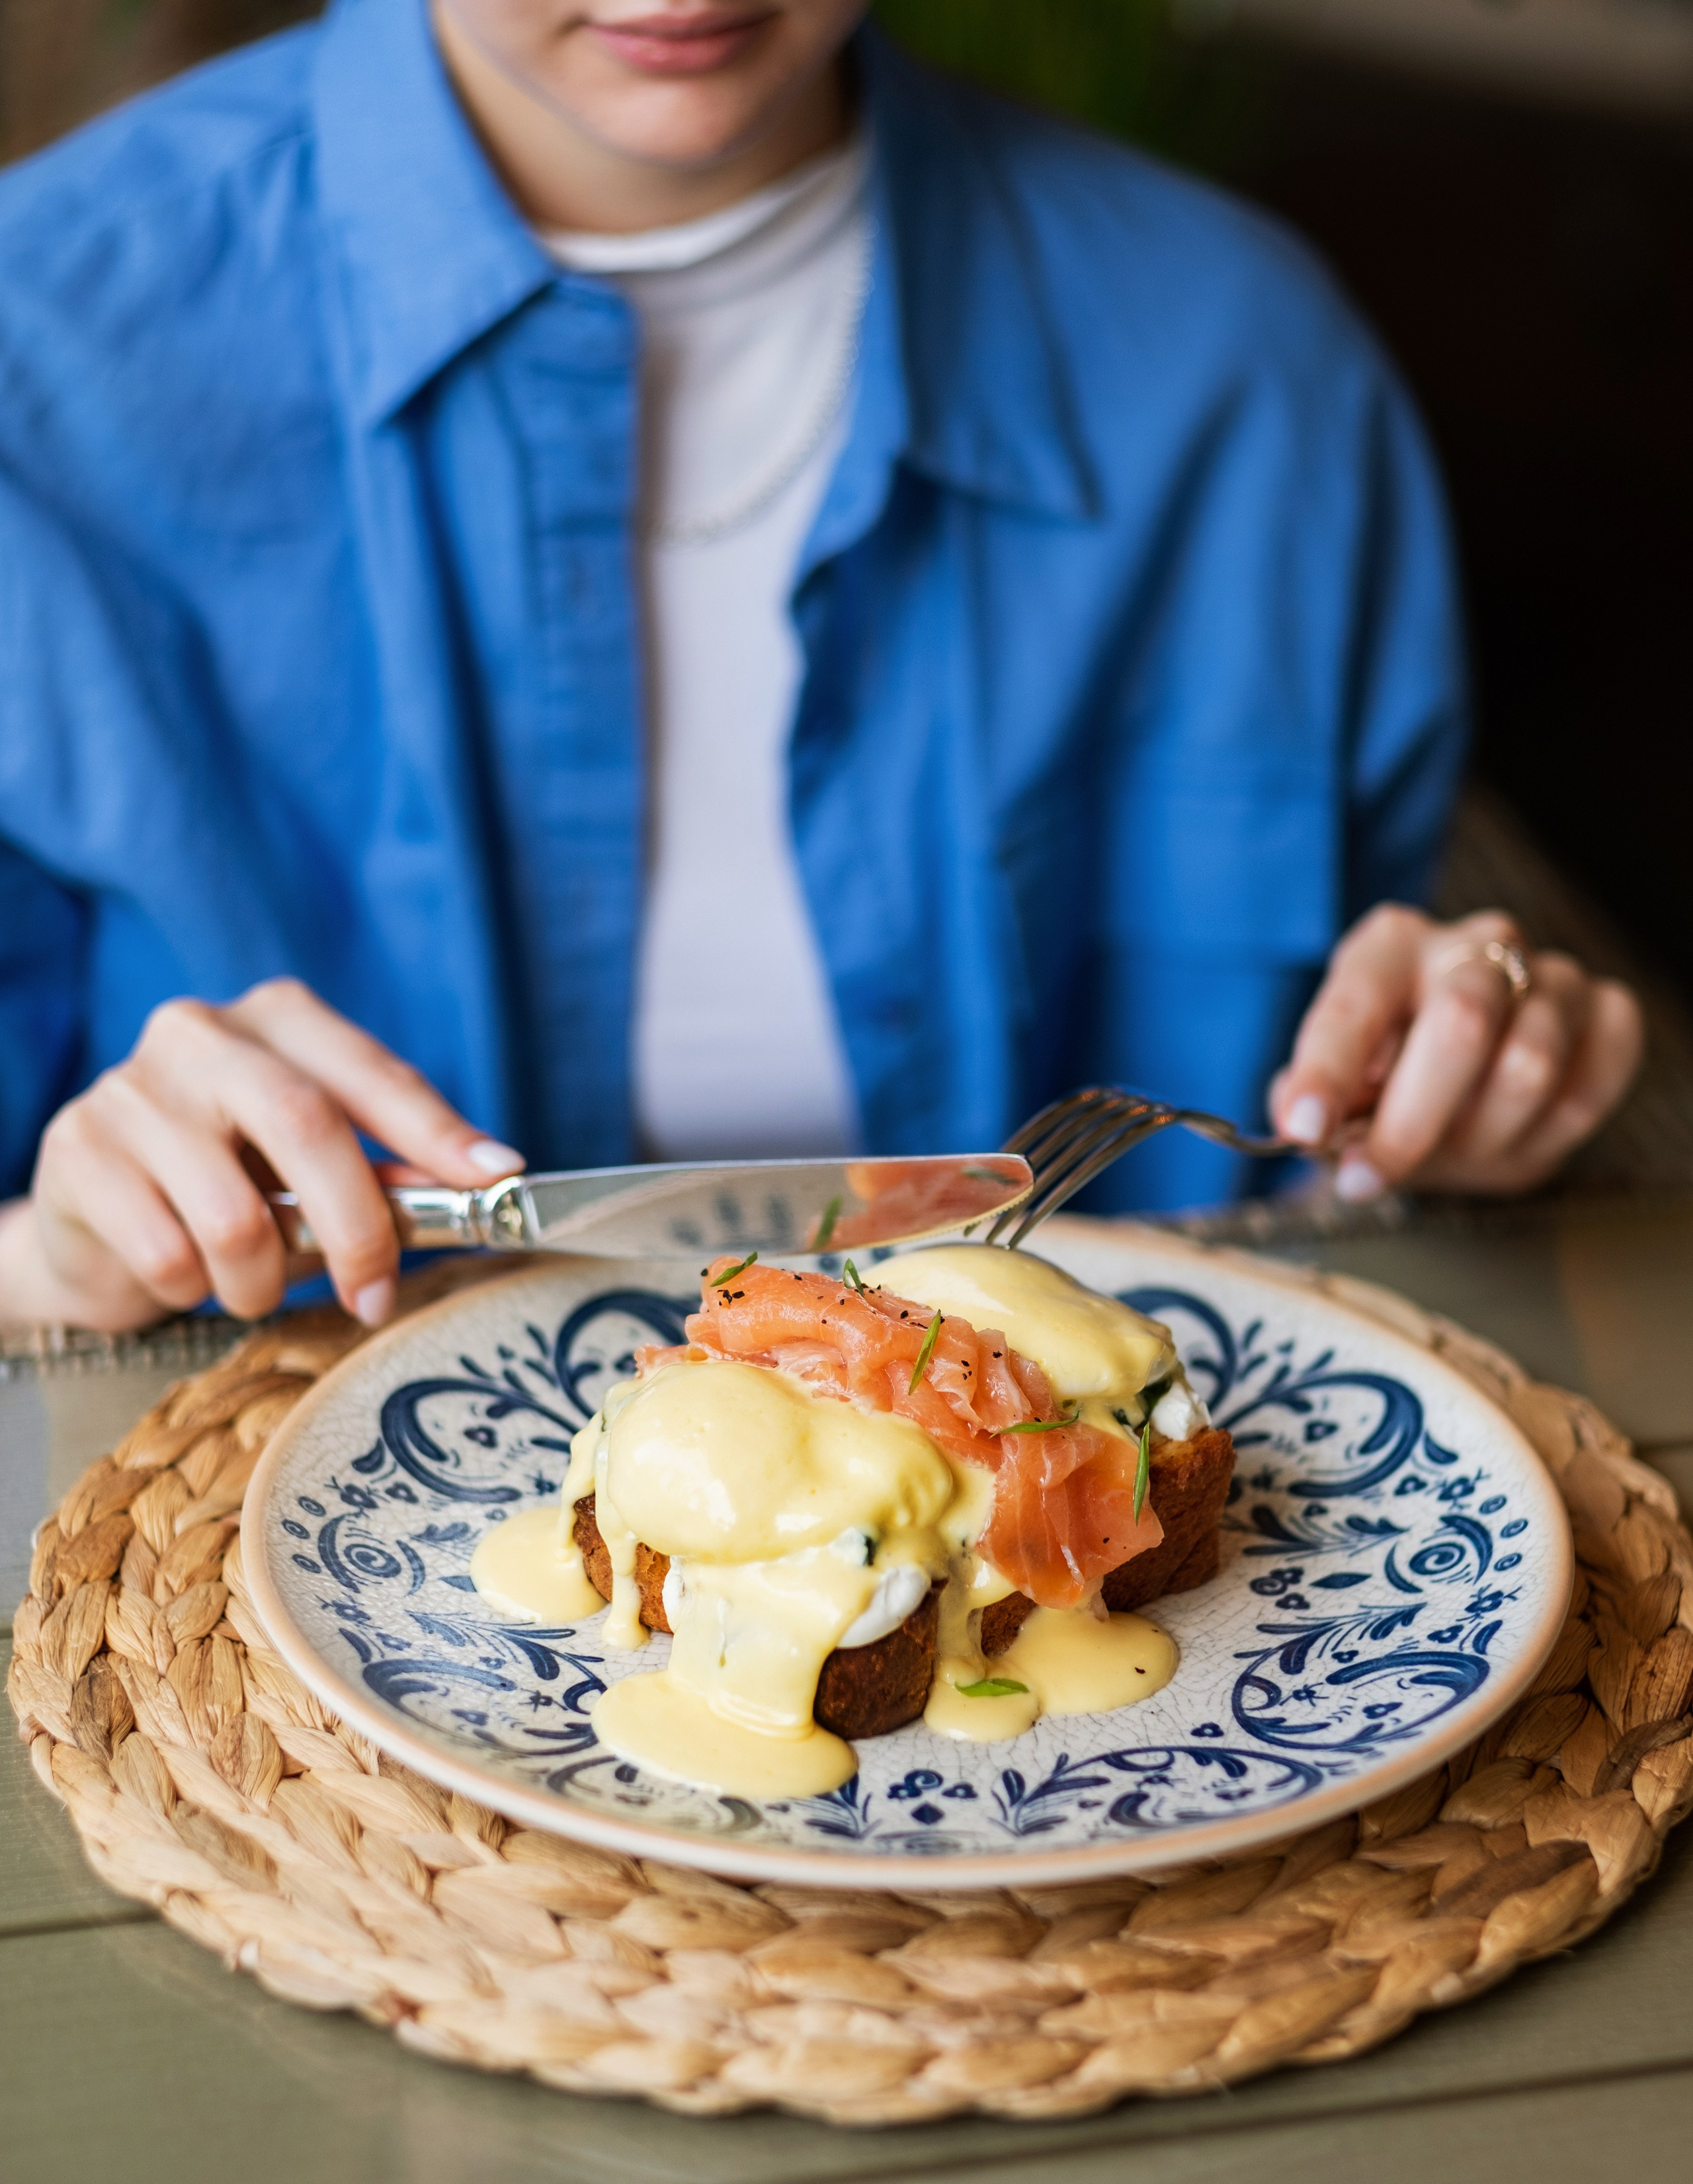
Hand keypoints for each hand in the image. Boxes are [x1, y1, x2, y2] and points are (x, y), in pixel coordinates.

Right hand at [0, 979, 523, 1331]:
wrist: (93, 1224)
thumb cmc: (227, 1188)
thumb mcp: (307, 1170)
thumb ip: (381, 1172)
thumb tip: (482, 1184)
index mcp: (277, 1020)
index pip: (371, 1072)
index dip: (436, 1128)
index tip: (497, 1176)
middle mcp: (202, 1033)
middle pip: (308, 1126)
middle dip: (360, 1229)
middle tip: (376, 1296)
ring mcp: (132, 1086)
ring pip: (234, 1213)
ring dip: (262, 1280)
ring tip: (255, 1288)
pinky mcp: (78, 1148)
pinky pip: (167, 1251)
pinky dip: (193, 1288)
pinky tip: (186, 1276)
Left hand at [1268, 905, 1643, 1199]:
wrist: (1470, 1071)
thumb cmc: (1387, 1077)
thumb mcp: (1333, 1086)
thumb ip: (1310, 1102)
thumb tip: (1305, 1126)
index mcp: (1392, 946)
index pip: (1357, 1002)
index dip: (1328, 1070)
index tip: (1303, 1130)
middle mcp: (1477, 944)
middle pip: (1462, 1025)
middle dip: (1410, 1123)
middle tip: (1366, 1178)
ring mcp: (1553, 974)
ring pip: (1530, 1066)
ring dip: (1479, 1138)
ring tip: (1447, 1158)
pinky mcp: (1607, 1013)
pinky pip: (1588, 1091)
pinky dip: (1545, 1137)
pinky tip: (1508, 1140)